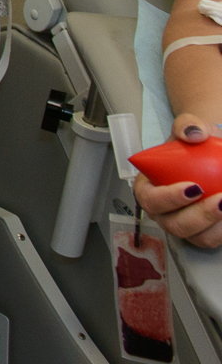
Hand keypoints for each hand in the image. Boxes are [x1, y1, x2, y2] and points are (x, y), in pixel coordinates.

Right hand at [133, 112, 221, 249]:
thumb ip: (187, 125)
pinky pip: (214, 238)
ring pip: (197, 237)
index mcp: (149, 189)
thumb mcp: (188, 127)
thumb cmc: (194, 144)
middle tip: (221, 200)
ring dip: (216, 226)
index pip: (151, 199)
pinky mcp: (203, 232)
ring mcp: (184, 224)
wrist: (211, 154)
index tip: (194, 187)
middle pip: (175, 224)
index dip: (169, 198)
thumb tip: (193, 133)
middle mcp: (163, 212)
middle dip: (199, 216)